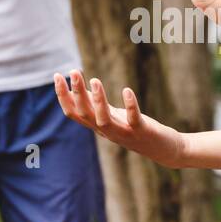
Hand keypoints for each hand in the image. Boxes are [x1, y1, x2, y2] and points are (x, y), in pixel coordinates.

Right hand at [53, 69, 187, 168]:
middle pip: (85, 115)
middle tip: (73, 71)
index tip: (57, 76)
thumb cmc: (135, 129)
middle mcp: (107, 131)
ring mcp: (124, 133)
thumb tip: (76, 88)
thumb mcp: (112, 115)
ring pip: (103, 120)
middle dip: (77, 94)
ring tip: (95, 80)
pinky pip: (133, 119)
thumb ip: (94, 104)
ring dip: (98, 101)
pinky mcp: (142, 132)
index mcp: (98, 126)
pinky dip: (130, 105)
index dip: (63, 96)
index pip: (74, 113)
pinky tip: (126, 91)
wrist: (163, 149)